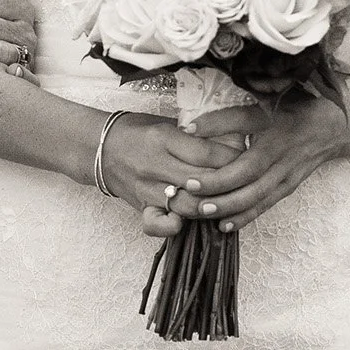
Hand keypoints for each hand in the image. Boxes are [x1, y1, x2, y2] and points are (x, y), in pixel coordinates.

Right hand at [99, 114, 240, 220]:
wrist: (101, 147)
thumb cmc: (140, 131)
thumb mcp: (169, 123)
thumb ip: (199, 134)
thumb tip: (238, 143)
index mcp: (164, 138)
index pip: (206, 153)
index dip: (232, 159)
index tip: (248, 159)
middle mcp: (155, 164)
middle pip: (202, 181)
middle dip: (228, 184)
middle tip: (245, 182)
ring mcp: (147, 188)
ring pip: (187, 205)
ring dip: (211, 207)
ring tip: (227, 201)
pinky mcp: (141, 207)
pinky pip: (156, 224)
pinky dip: (173, 227)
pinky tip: (188, 223)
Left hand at [165, 95, 349, 231]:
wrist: (335, 125)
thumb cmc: (295, 107)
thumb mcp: (265, 102)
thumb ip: (228, 116)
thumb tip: (188, 128)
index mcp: (274, 127)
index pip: (242, 136)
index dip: (216, 145)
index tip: (189, 152)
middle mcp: (280, 153)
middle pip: (247, 175)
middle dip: (217, 186)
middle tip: (189, 189)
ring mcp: (286, 173)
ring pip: (256, 195)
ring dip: (229, 206)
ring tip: (202, 210)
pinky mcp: (289, 186)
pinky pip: (265, 205)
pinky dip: (246, 216)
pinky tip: (225, 224)